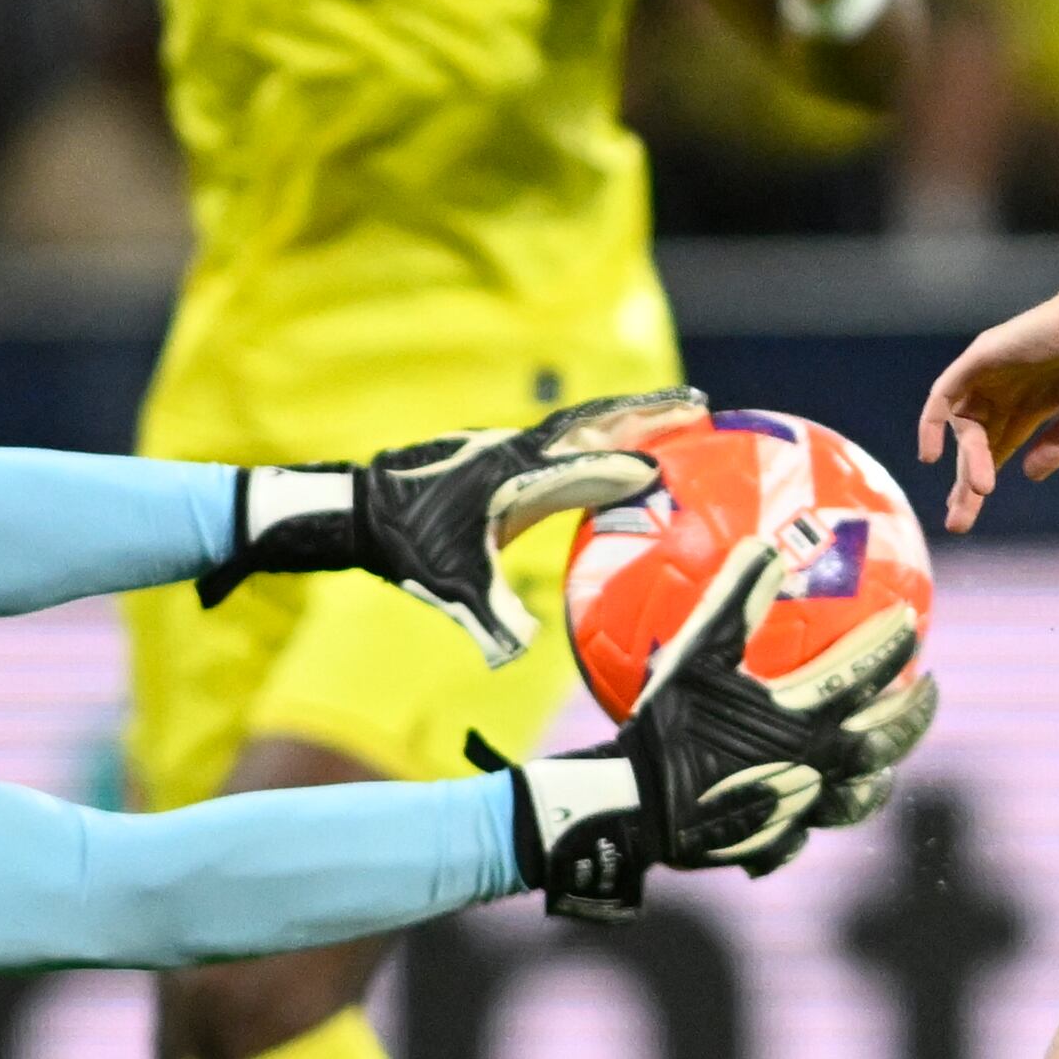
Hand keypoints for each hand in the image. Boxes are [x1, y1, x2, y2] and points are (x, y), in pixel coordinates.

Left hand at [203, 391, 707, 661]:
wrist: (356, 507)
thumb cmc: (405, 548)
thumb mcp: (450, 588)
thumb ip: (488, 619)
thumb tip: (516, 656)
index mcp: (513, 478)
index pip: (580, 468)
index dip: (623, 469)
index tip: (668, 468)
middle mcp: (516, 449)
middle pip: (594, 421)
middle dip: (648, 412)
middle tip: (701, 402)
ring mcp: (509, 444)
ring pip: (580, 420)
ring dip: (628, 413)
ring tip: (676, 412)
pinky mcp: (501, 450)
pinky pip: (563, 433)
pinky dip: (599, 429)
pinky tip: (616, 445)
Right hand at [499, 534, 938, 919]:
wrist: (636, 805)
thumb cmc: (667, 724)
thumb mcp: (698, 653)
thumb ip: (737, 599)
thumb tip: (766, 546)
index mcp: (805, 717)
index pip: (867, 674)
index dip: (892, 643)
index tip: (911, 621)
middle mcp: (815, 764)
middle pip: (887, 740)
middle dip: (915, 712)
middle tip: (930, 688)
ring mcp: (798, 808)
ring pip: (860, 796)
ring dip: (880, 773)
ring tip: (886, 764)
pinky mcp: (773, 842)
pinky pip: (809, 830)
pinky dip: (820, 812)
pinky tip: (817, 803)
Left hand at [915, 286, 1058, 529]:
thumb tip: (1029, 475)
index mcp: (1038, 402)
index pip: (999, 446)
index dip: (982, 478)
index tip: (970, 515)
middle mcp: (1010, 389)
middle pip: (977, 443)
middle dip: (966, 484)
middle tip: (959, 524)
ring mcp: (994, 374)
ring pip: (966, 427)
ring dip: (968, 462)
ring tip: (980, 490)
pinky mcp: (982, 358)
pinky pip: (943, 395)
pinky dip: (930, 424)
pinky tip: (930, 456)